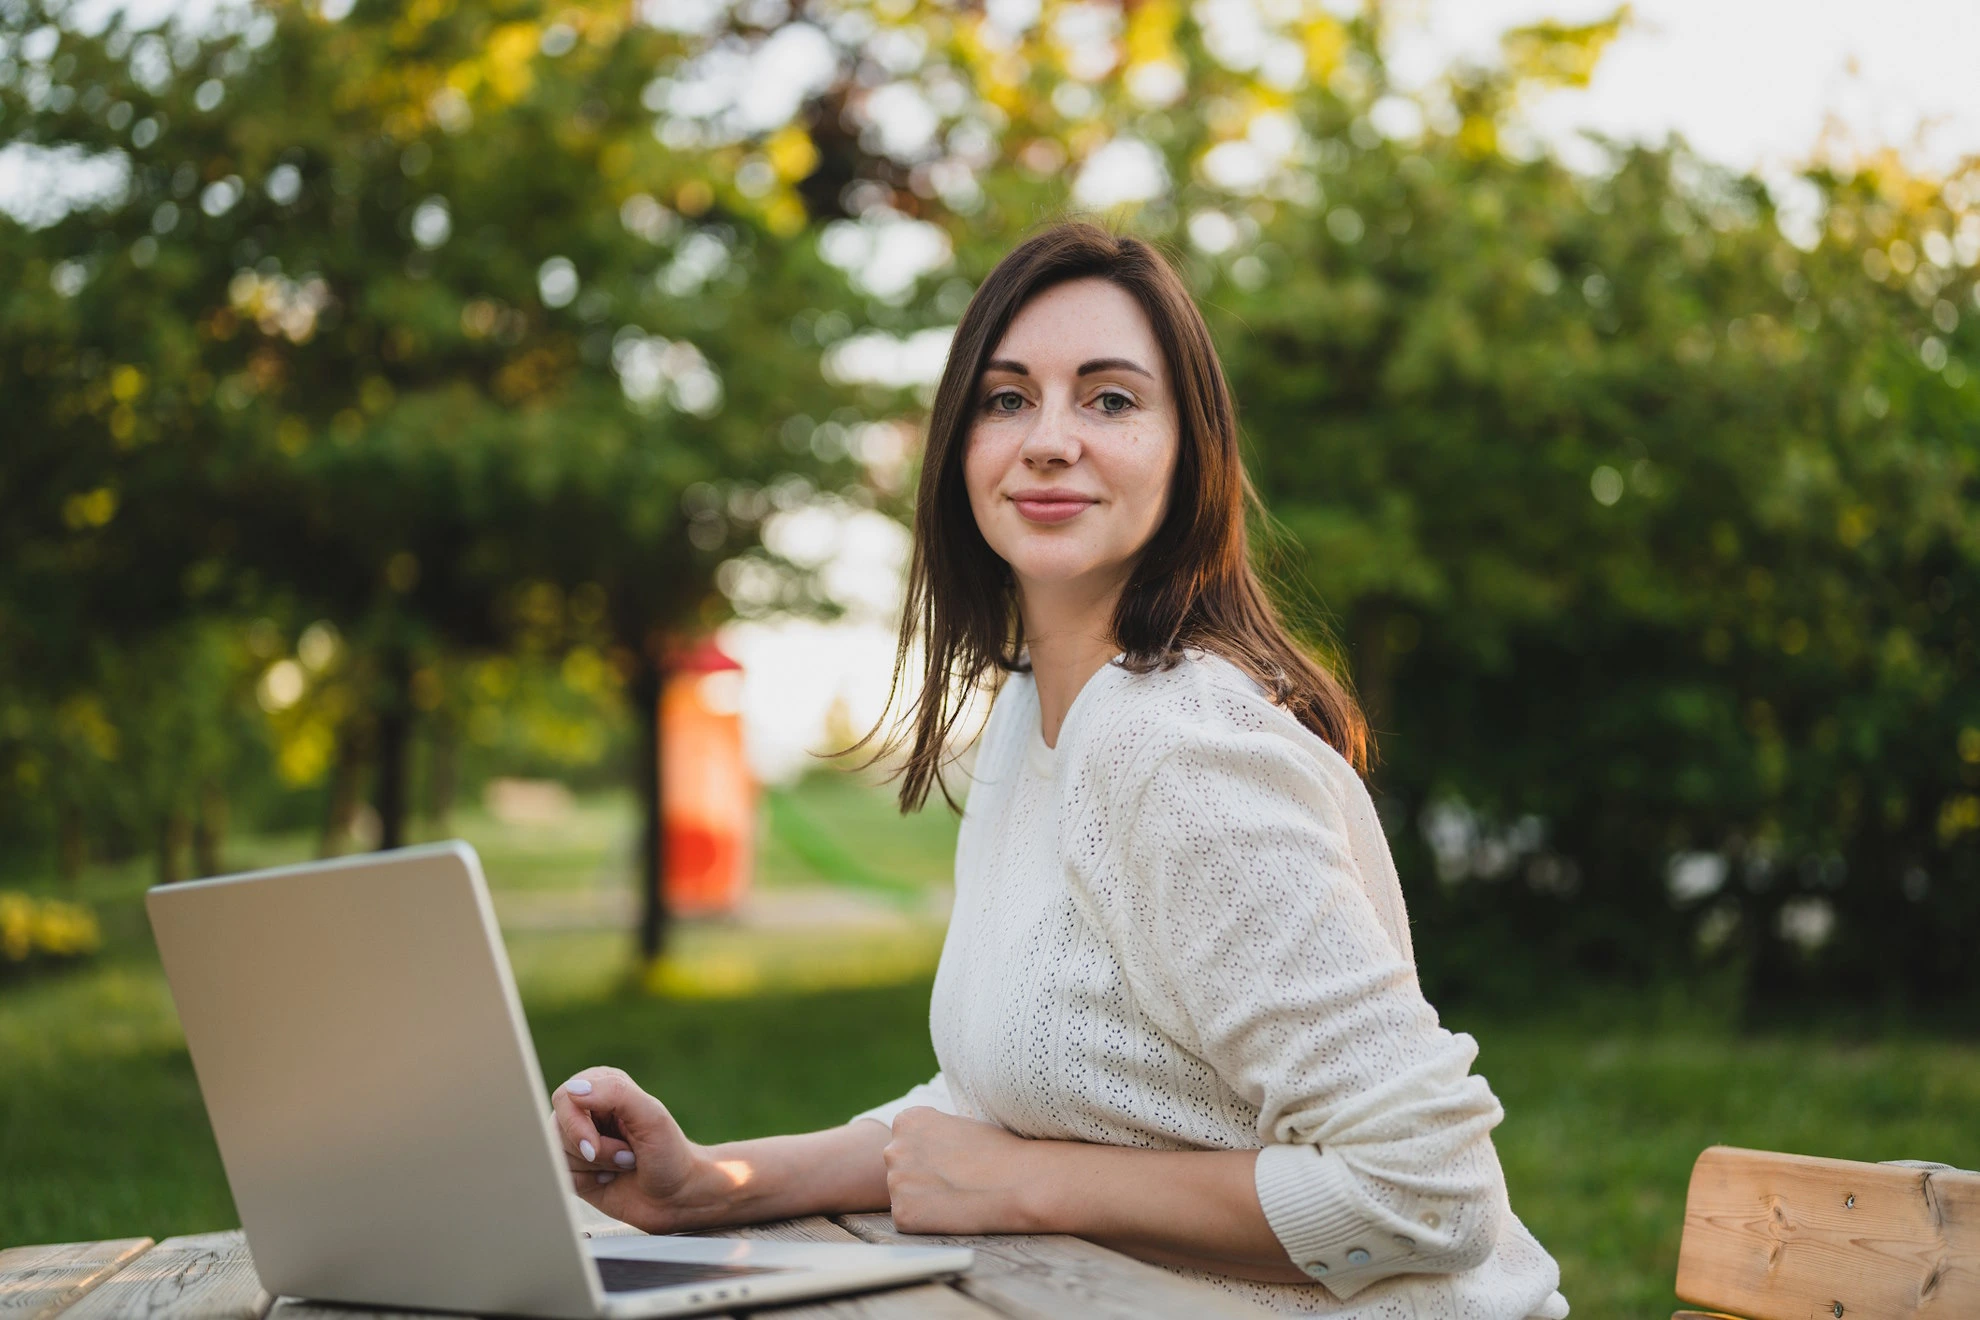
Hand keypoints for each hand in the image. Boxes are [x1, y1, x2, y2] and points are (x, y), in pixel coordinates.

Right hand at [551, 1066, 709, 1232]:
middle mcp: (587, 1110)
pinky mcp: (575, 1169)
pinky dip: (587, 1182)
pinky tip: (610, 1177)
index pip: (565, 1097)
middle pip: (557, 1129)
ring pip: (558, 1154)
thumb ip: (615, 1093)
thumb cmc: (669, 1153)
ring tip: (624, 1164)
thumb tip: (573, 1089)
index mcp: (603, 1086)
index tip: (595, 1147)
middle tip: (627, 1156)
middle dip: (595, 1150)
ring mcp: (579, 1140)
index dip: (576, 1126)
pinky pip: (562, 1176)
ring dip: (596, 1166)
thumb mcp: (651, 1117)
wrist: (677, 1197)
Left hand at [881, 1106, 1041, 1234]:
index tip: (954, 1158)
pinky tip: (953, 1212)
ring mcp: (895, 1183)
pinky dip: (927, 1221)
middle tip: (956, 1180)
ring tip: (957, 1195)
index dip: (932, 1152)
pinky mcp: (903, 1215)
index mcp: (906, 1121)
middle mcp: (893, 1149)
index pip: (906, 1139)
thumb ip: (931, 1133)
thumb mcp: (957, 1124)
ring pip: (904, 1194)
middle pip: (901, 1167)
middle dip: (922, 1175)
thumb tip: (920, 1148)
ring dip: (923, 1198)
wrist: (1019, 1181)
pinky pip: (909, 1220)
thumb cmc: (997, 1150)